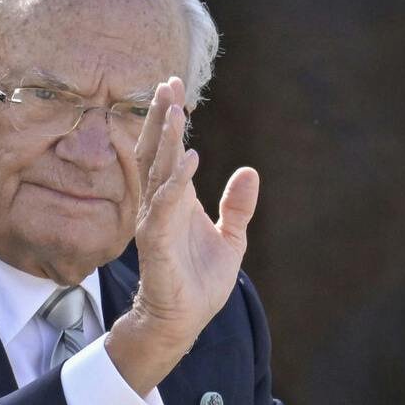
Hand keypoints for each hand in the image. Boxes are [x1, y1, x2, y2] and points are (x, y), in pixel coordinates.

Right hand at [105, 78, 257, 392]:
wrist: (184, 320)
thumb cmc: (199, 282)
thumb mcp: (230, 238)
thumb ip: (237, 206)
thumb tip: (248, 172)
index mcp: (176, 200)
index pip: (169, 152)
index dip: (170, 121)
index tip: (174, 89)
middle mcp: (161, 204)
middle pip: (156, 151)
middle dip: (161, 117)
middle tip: (167, 84)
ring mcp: (156, 220)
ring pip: (158, 171)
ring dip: (165, 139)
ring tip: (174, 109)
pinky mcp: (158, 240)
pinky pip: (166, 204)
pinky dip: (177, 180)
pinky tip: (190, 157)